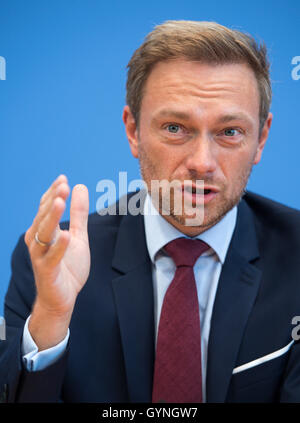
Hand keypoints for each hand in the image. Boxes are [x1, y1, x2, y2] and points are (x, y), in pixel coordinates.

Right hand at [24, 175, 89, 349]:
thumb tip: (79, 187)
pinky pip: (51, 257)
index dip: (54, 193)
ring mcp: (41, 255)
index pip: (46, 207)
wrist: (62, 298)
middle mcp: (38, 240)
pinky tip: (65, 235)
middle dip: (52, 200)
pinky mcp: (47, 270)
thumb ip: (79, 214)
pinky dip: (58, 246)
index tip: (63, 178)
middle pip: (44, 216)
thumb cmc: (67, 267)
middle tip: (62, 186)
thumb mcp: (78, 236)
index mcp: (45, 231)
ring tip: (60, 202)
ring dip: (51, 217)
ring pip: (43, 233)